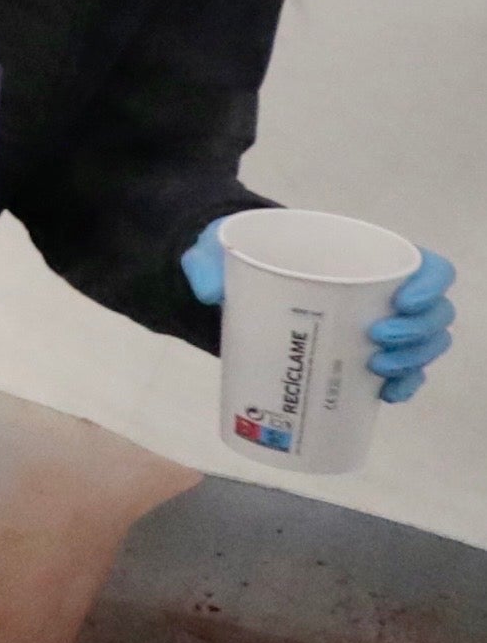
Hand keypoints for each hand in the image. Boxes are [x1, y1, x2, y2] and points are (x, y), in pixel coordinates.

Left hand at [208, 220, 463, 401]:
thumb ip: (208, 261)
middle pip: (433, 314)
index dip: (431, 284)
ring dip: (413, 361)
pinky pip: (401, 374)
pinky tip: (387, 395)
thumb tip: (211, 292)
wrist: (235, 280)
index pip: (426, 266)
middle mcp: (381, 292)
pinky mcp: (361, 355)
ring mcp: (377, 326)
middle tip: (377, 340)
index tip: (404, 302)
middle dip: (417, 332)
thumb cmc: (243, 254)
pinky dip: (403, 386)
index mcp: (362, 256)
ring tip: (377, 369)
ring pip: (423, 345)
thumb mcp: (219, 247)